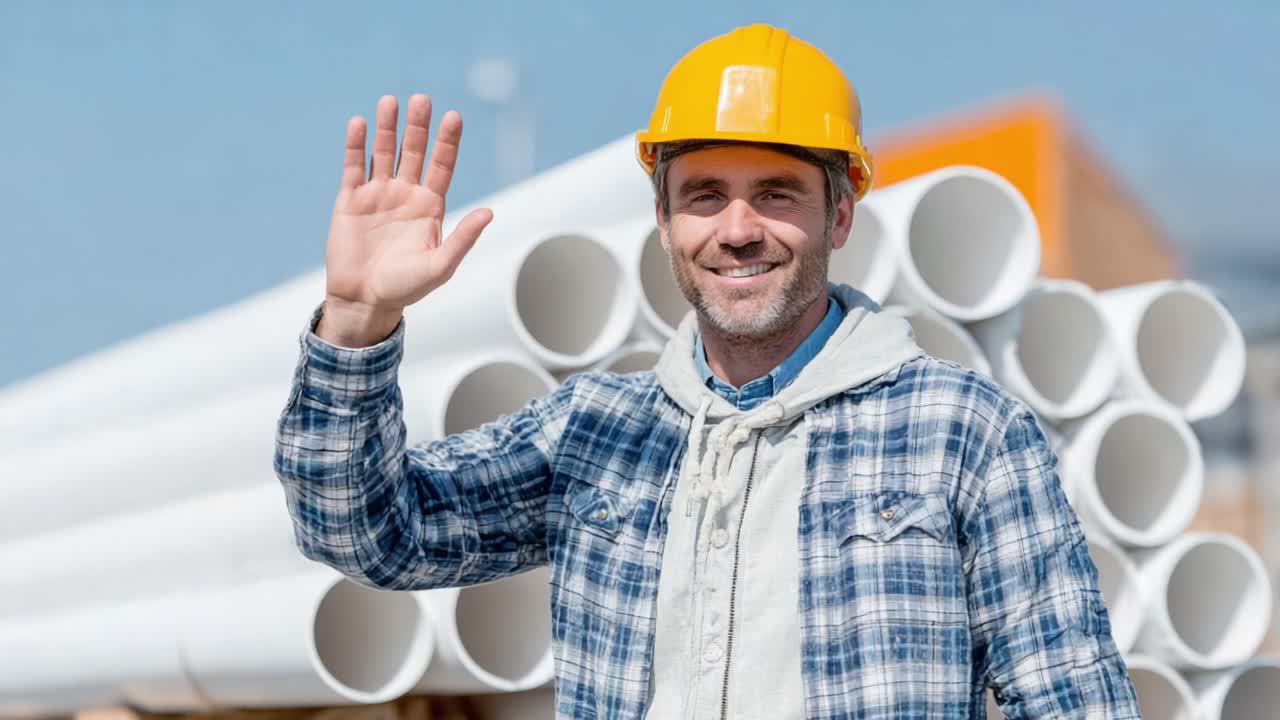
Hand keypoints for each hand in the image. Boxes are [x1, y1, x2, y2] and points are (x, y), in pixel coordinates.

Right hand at [317, 94, 492, 346]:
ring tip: (390, 101)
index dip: (448, 142)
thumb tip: (490, 212)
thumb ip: (463, 238)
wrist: (364, 300)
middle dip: (418, 127)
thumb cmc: (405, 288)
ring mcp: (378, 194)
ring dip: (387, 127)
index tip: (453, 117)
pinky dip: (355, 145)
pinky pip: (354, 166)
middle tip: (422, 100)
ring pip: (384, 152)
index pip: (442, 165)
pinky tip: (359, 124)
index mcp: (430, 206)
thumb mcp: (440, 265)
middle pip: (414, 151)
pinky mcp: (350, 199)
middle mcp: (406, 194)